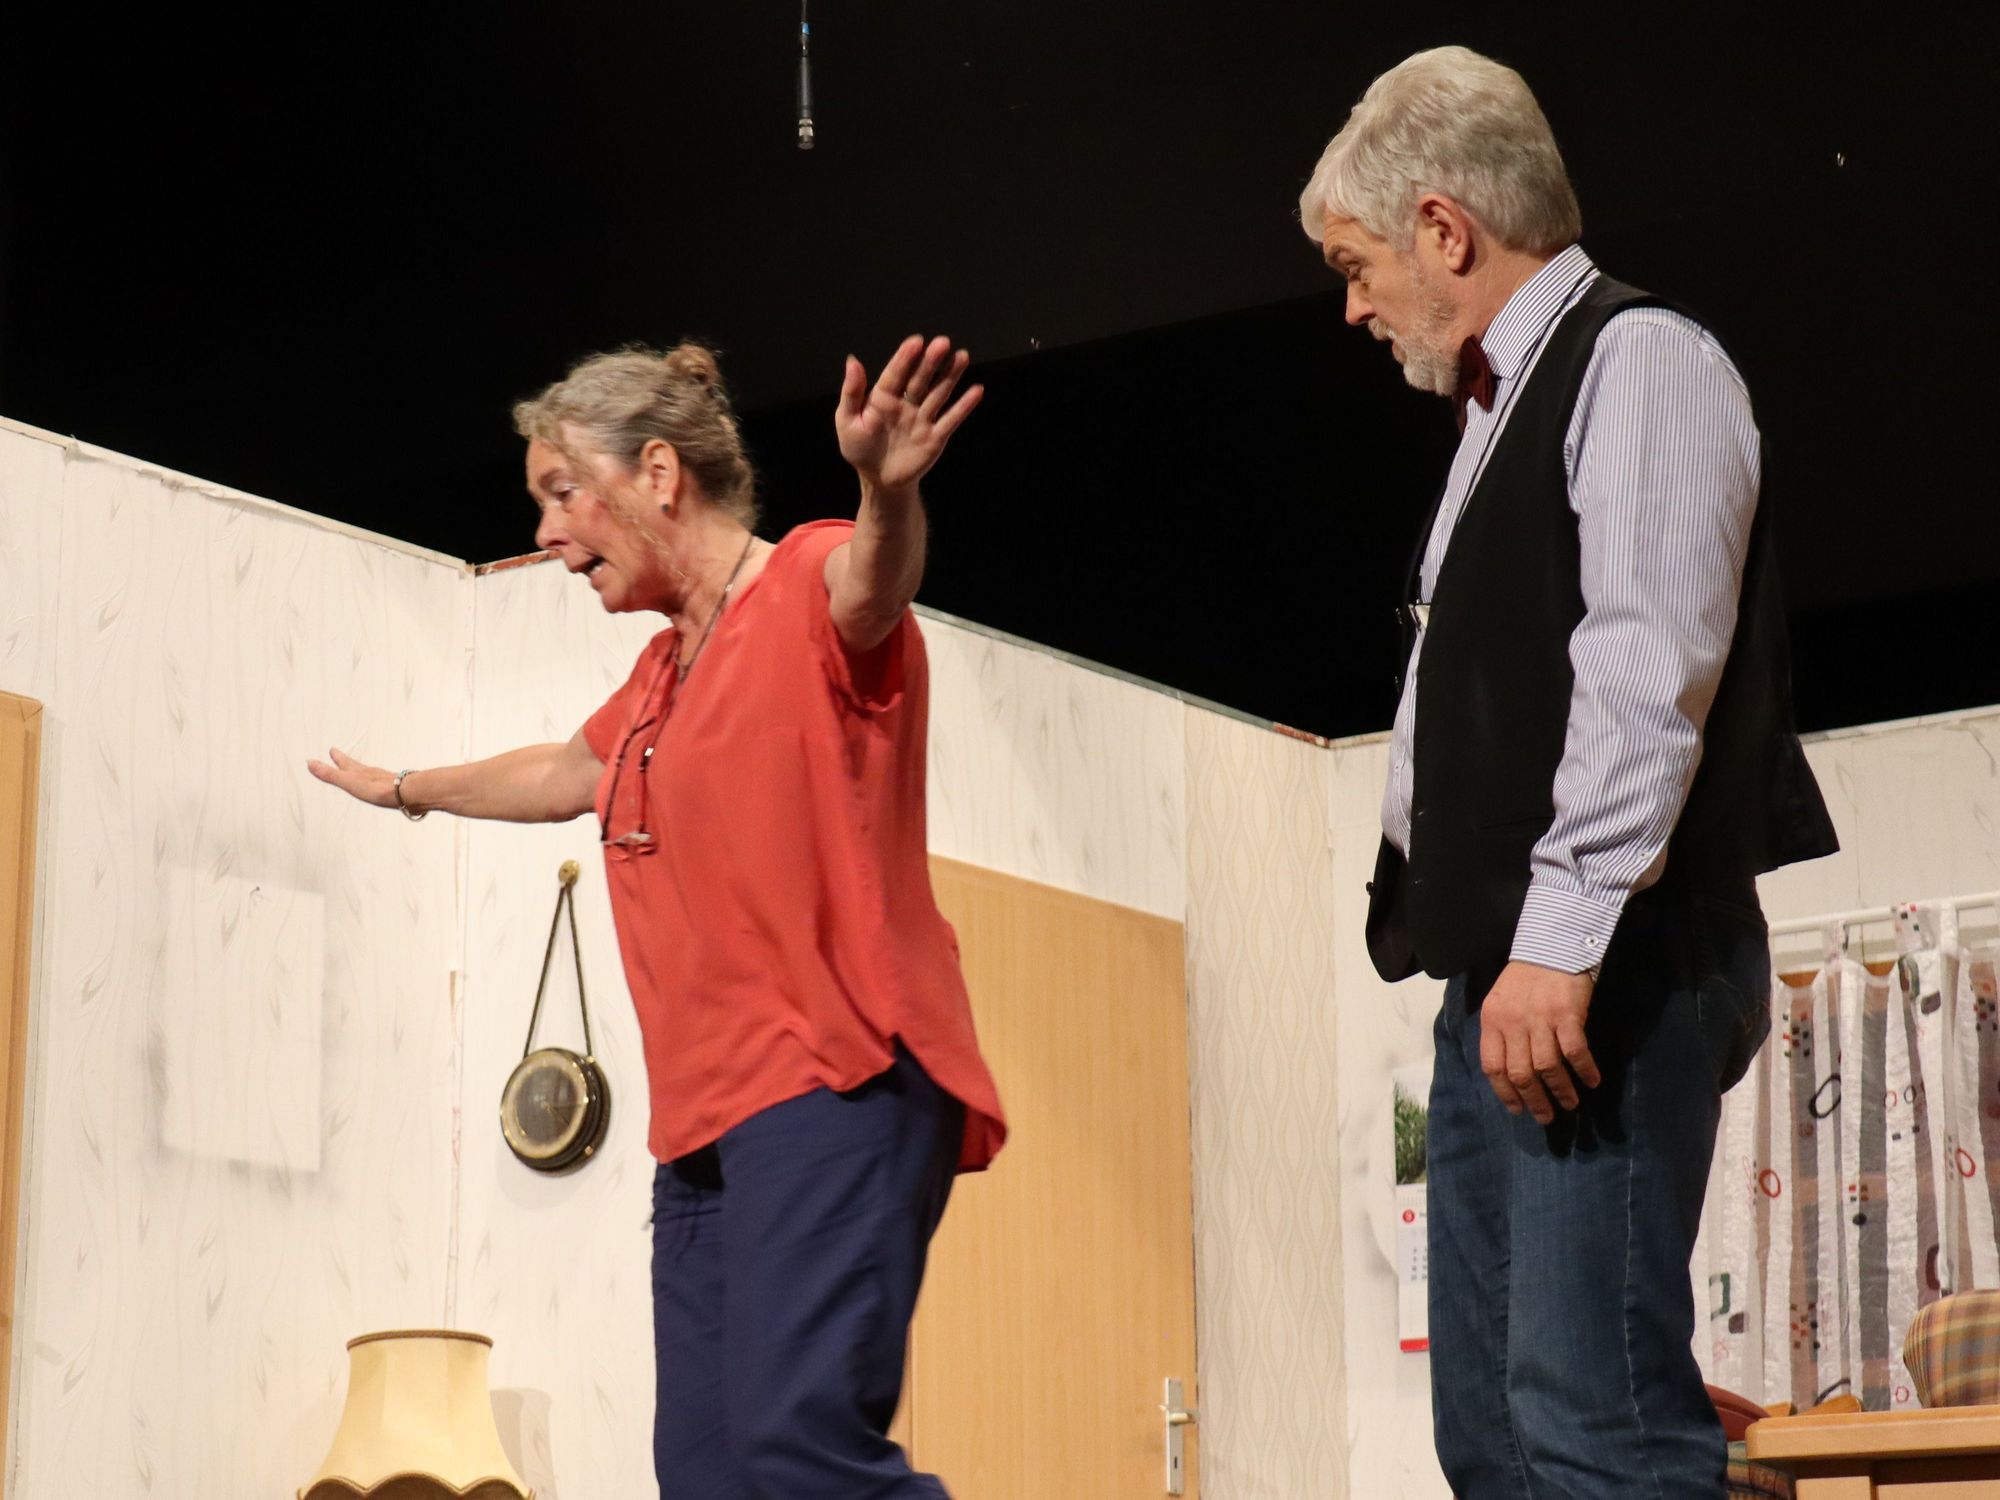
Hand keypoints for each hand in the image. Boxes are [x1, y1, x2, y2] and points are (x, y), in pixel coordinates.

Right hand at [306, 747, 398, 808]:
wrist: (407, 793)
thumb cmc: (378, 788)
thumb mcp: (348, 782)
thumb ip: (330, 775)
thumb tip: (311, 763)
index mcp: (358, 772)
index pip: (344, 762)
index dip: (337, 757)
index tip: (332, 749)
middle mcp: (370, 774)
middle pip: (356, 766)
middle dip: (346, 761)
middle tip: (340, 755)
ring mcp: (383, 780)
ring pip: (369, 774)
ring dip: (361, 772)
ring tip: (359, 772)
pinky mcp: (393, 789)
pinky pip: (381, 784)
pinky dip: (376, 783)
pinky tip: (379, 786)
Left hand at [835, 335, 983, 494]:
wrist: (878, 480)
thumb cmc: (860, 449)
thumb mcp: (847, 421)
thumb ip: (851, 392)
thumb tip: (852, 361)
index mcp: (883, 397)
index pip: (896, 374)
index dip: (905, 358)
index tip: (916, 341)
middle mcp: (906, 404)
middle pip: (921, 379)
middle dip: (931, 362)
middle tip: (942, 343)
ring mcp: (923, 419)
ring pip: (939, 394)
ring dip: (951, 376)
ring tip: (962, 356)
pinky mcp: (936, 437)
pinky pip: (951, 419)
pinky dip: (964, 406)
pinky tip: (977, 390)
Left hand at [1477, 961, 1601, 1123]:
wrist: (1552, 944)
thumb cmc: (1526, 976)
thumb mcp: (1501, 1001)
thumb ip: (1501, 1031)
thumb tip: (1507, 1068)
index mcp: (1492, 1021)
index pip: (1492, 1066)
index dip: (1504, 1092)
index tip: (1517, 1109)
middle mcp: (1513, 1023)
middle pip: (1520, 1073)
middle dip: (1534, 1100)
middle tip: (1546, 1116)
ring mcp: (1540, 1019)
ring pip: (1547, 1067)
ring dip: (1561, 1090)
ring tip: (1570, 1104)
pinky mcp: (1567, 1014)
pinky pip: (1575, 1052)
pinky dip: (1584, 1070)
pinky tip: (1592, 1081)